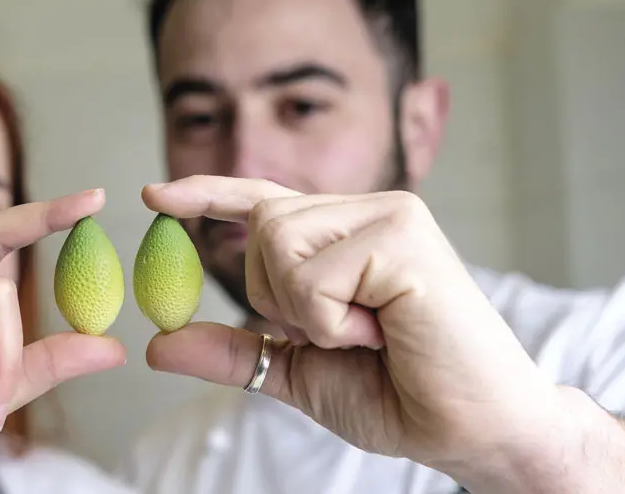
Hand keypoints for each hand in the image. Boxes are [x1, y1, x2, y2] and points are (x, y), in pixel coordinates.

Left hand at [141, 176, 570, 480]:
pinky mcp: (405, 235)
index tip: (154, 196)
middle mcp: (368, 211)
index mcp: (344, 235)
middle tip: (347, 333)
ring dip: (308, 313)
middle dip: (279, 298)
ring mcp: (390, 215)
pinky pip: (315, 276)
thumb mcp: (298, 372)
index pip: (263, 202)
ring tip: (370, 332)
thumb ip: (235, 351)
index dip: (208, 197)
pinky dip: (332, 322)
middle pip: (262, 228)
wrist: (471, 429)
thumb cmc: (400, 395)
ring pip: (280, 245)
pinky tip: (383, 331)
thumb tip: (158, 342)